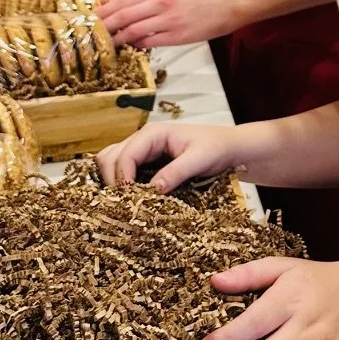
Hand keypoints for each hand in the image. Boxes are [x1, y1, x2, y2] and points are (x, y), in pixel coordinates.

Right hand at [96, 121, 242, 190]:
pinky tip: (131, 200)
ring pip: (111, 164)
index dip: (121, 178)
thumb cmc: (217, 148)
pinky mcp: (145, 165)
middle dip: (112, 180)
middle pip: (109, 158)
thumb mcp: (200, 160)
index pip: (124, 155)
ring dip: (113, 182)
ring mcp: (142, 152)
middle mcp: (142, 141)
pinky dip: (121, 185)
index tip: (128, 201)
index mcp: (152, 134)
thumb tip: (152, 191)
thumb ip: (176, 172)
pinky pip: (123, 172)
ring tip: (126, 203)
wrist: (229, 148)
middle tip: (124, 205)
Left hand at [98, 0, 236, 47]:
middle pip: (122, 15)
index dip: (103, 11)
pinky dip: (136, 45)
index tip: (90, 19)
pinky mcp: (176, 35)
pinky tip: (130, 47)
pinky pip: (149, 41)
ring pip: (132, 30)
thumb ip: (147, 0)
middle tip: (90, 35)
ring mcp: (167, 19)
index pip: (121, 0)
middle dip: (103, 26)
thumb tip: (124, 14)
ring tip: (105, 45)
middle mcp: (159, 2)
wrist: (226, 4)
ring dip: (116, 39)